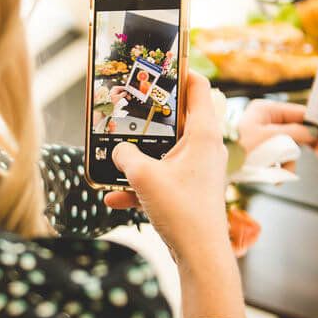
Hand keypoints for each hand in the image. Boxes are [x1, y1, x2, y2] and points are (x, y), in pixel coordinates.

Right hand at [104, 72, 244, 317]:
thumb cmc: (183, 211)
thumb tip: (117, 150)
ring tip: (113, 151)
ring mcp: (196, 171)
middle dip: (148, 115)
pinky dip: (138, 187)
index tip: (159, 60)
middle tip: (126, 104)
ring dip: (139, 155)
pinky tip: (112, 199)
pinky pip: (159, 180)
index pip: (198, 87)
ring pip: (164, 151)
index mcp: (204, 134)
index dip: (180, 70)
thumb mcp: (144, 176)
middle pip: (176, 118)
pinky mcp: (187, 192)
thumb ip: (125, 155)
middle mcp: (204, 148)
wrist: (199, 256)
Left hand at [237, 99, 317, 170]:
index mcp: (266, 110)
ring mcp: (261, 137)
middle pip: (297, 132)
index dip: (317, 124)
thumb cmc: (237, 148)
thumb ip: (295, 133)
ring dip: (288, 163)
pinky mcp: (258, 153)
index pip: (300, 113)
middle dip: (308, 147)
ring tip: (281, 173)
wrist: (213, 168)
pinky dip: (278, 169)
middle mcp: (264, 121)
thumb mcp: (270, 138)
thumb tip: (313, 132)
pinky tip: (274, 177)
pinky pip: (276, 160)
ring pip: (288, 149)